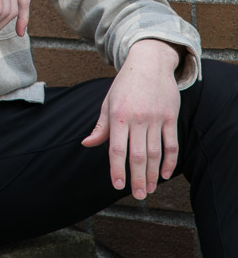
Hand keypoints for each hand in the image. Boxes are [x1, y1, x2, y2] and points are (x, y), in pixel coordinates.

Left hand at [81, 40, 180, 199]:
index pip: (116, 149)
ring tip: (148, 189)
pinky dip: (169, 161)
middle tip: (138, 196)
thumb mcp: (108, 101)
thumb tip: (86, 144)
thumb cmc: (125, 84)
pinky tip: (164, 174)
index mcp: (118, 115)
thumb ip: (101, 126)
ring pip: (154, 152)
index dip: (117, 169)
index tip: (118, 185)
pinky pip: (171, 143)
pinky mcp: (170, 116)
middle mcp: (137, 118)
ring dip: (152, 174)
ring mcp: (155, 117)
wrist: (149, 62)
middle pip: (137, 155)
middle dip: (137, 178)